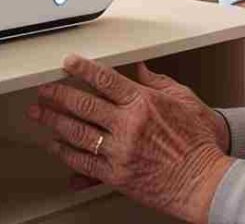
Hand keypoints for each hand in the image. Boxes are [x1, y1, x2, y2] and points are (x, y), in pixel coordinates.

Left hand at [29, 55, 232, 223]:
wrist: (203, 181)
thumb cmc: (198, 142)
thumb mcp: (183, 99)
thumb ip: (157, 82)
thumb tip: (140, 68)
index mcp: (143, 103)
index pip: (105, 80)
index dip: (82, 69)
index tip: (68, 63)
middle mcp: (128, 126)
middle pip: (84, 105)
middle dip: (59, 95)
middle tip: (44, 90)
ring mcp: (120, 152)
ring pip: (78, 134)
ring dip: (55, 123)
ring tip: (40, 115)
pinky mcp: (116, 176)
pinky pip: (84, 164)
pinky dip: (67, 155)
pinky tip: (56, 148)